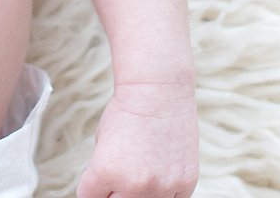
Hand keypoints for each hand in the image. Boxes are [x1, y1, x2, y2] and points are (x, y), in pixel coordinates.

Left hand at [76, 84, 199, 197]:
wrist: (159, 91)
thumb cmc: (126, 112)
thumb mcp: (100, 142)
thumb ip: (100, 174)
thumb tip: (106, 194)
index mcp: (105, 172)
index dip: (94, 188)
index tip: (100, 180)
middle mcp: (133, 185)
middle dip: (115, 192)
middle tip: (121, 173)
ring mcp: (162, 187)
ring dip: (140, 193)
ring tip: (142, 170)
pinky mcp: (184, 184)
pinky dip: (164, 192)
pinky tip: (161, 172)